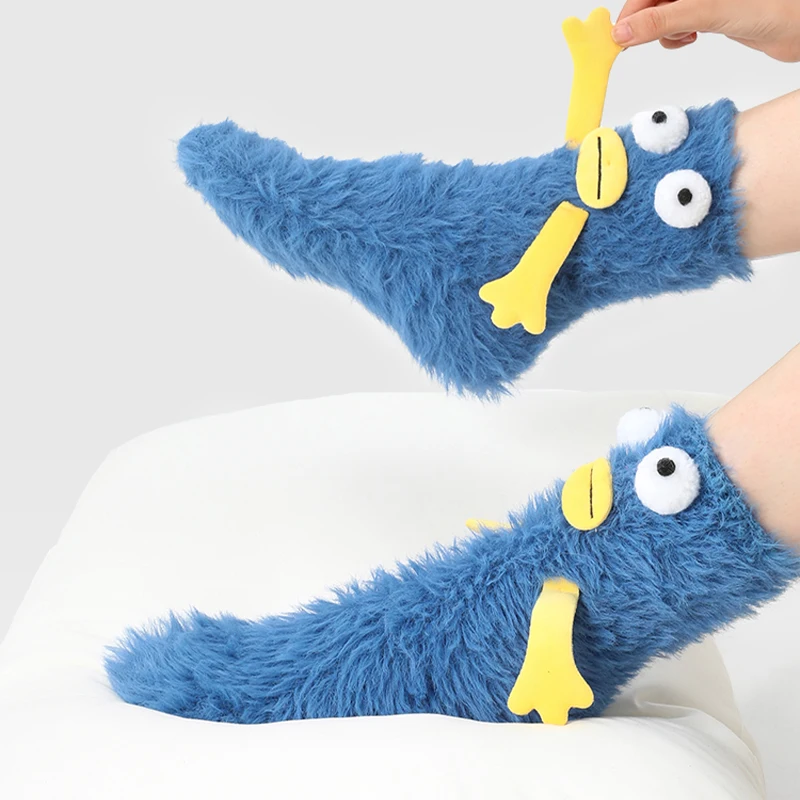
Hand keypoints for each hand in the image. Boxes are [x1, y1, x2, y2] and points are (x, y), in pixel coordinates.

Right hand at [612, 0, 799, 61]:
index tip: (618, 36)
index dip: (631, 11)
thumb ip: (663, 21)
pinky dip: (677, 35)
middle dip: (645, 22)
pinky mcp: (711, 10)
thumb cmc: (771, 7)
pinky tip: (691, 38)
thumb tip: (626, 31)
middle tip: (637, 43)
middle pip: (653, 2)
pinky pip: (679, 22)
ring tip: (682, 37)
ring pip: (664, 14)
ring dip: (663, 31)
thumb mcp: (707, 12)